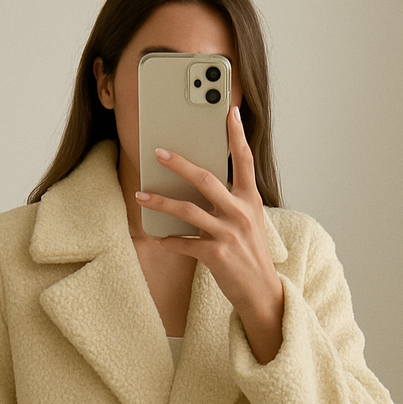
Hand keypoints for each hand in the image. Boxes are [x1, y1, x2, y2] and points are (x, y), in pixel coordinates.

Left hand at [135, 106, 283, 363]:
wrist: (261, 292)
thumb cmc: (250, 254)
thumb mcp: (248, 222)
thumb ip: (230, 202)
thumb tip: (199, 184)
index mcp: (251, 200)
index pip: (245, 160)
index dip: (237, 135)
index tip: (229, 111)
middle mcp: (242, 213)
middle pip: (206, 180)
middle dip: (179, 163)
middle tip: (158, 152)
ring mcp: (229, 233)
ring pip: (189, 210)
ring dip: (161, 201)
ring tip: (141, 194)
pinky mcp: (217, 255)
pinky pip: (184, 243)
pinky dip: (168, 239)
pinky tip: (157, 236)